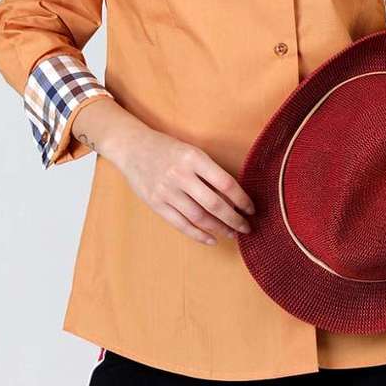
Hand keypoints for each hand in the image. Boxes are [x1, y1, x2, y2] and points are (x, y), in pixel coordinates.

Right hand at [113, 125, 255, 246]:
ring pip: (199, 217)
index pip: (225, 183)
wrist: (133, 147)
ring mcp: (167, 191)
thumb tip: (235, 197)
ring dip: (219, 229)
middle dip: (234, 220)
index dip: (242, 199)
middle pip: (214, 205)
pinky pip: (181, 224)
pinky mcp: (156, 203)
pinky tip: (211, 239)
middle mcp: (181, 175)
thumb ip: (209, 172)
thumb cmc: (168, 148)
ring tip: (232, 234)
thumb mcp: (191, 151)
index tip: (252, 209)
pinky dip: (198, 235)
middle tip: (247, 228)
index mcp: (194, 158)